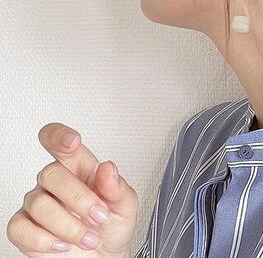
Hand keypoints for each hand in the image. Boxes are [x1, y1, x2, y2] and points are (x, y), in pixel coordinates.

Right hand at [6, 123, 138, 256]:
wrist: (104, 257)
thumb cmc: (112, 224)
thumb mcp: (126, 205)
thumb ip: (118, 187)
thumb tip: (108, 168)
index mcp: (80, 167)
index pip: (60, 142)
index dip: (59, 135)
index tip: (72, 141)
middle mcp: (56, 182)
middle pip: (51, 173)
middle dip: (78, 198)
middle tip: (99, 216)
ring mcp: (38, 204)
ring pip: (38, 204)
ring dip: (68, 225)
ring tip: (89, 238)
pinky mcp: (25, 229)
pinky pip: (19, 228)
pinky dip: (43, 240)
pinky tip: (64, 245)